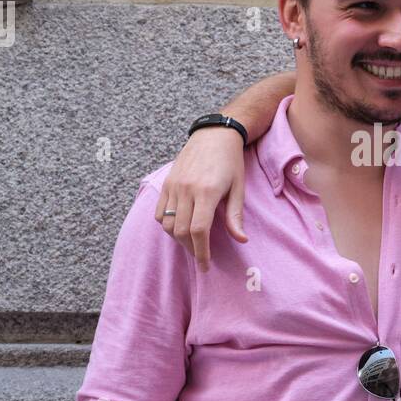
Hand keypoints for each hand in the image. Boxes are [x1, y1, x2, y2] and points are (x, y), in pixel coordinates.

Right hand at [155, 127, 247, 269]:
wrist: (214, 134)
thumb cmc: (230, 161)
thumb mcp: (238, 187)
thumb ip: (235, 216)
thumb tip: (241, 240)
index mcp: (206, 192)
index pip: (198, 231)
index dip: (201, 252)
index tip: (206, 266)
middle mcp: (186, 189)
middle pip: (181, 231)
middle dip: (191, 249)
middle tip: (201, 257)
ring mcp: (173, 186)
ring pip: (167, 223)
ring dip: (178, 239)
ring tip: (192, 244)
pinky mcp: (166, 183)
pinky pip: (160, 212)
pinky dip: (167, 225)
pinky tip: (179, 228)